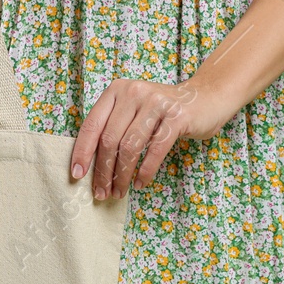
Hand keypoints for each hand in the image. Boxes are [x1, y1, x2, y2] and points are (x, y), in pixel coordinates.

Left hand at [69, 78, 238, 199]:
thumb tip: (91, 164)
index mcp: (117, 90)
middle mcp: (134, 92)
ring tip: (119, 192)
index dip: (82, 152)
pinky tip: (140, 183)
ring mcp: (156, 102)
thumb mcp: (134, 110)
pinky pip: (155, 150)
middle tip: (101, 193)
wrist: (206, 98)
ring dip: (122, 175)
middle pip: (110, 139)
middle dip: (103, 171)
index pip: (92, 125)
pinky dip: (145, 171)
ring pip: (130, 147)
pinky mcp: (177, 116)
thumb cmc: (163, 111)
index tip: (77, 176)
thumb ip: (114, 127)